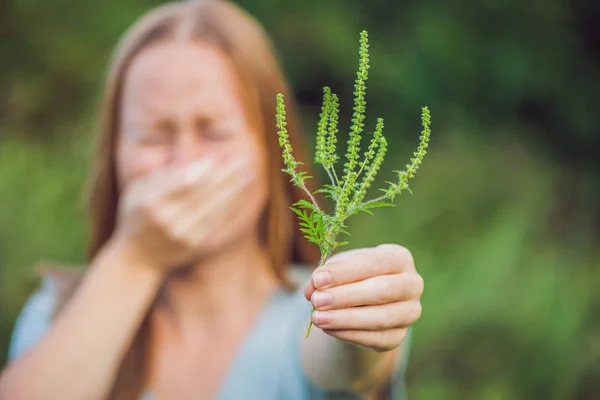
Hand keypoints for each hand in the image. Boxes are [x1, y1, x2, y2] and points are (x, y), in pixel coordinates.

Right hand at [110, 156, 253, 272]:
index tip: (216, 159)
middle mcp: (166, 219)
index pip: (179, 183)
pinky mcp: (195, 245)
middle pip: (202, 193)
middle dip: (226, 176)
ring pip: (214, 207)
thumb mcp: (138, 191)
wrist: (138, 259)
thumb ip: (164, 175)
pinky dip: (230, 205)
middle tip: (244, 161)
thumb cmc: (138, 214)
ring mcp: (182, 234)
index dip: (200, 171)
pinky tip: (240, 192)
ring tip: (249, 174)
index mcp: (149, 202)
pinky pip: (217, 221)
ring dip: (234, 189)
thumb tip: (200, 164)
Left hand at [303, 244, 422, 351]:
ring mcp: (410, 312)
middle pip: (382, 291)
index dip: (345, 272)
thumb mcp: (338, 269)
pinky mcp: (400, 336)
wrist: (365, 302)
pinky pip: (376, 338)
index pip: (374, 262)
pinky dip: (349, 334)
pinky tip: (328, 328)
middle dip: (345, 296)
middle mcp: (412, 284)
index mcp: (399, 258)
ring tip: (317, 318)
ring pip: (380, 318)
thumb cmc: (352, 277)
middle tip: (316, 301)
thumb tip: (311, 289)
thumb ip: (325, 276)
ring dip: (345, 319)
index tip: (318, 278)